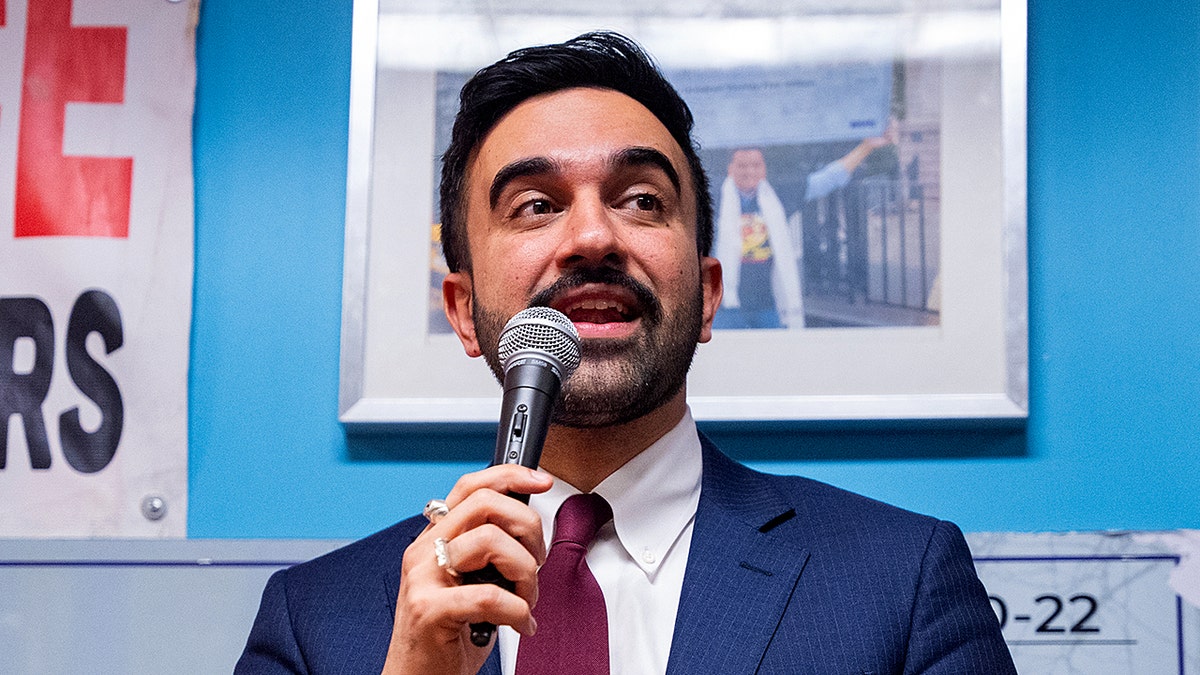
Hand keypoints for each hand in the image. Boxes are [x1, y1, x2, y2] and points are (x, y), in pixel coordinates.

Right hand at [382, 465, 552, 674]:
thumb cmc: (448, 635)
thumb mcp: (469, 582)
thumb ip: (487, 552)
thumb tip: (528, 527)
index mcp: (434, 539)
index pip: (471, 486)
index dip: (509, 475)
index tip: (542, 480)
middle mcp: (423, 551)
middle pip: (486, 504)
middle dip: (527, 528)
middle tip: (535, 562)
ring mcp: (422, 579)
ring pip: (490, 542)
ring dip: (525, 573)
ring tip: (525, 599)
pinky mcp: (428, 610)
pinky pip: (490, 596)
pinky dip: (518, 610)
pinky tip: (521, 623)